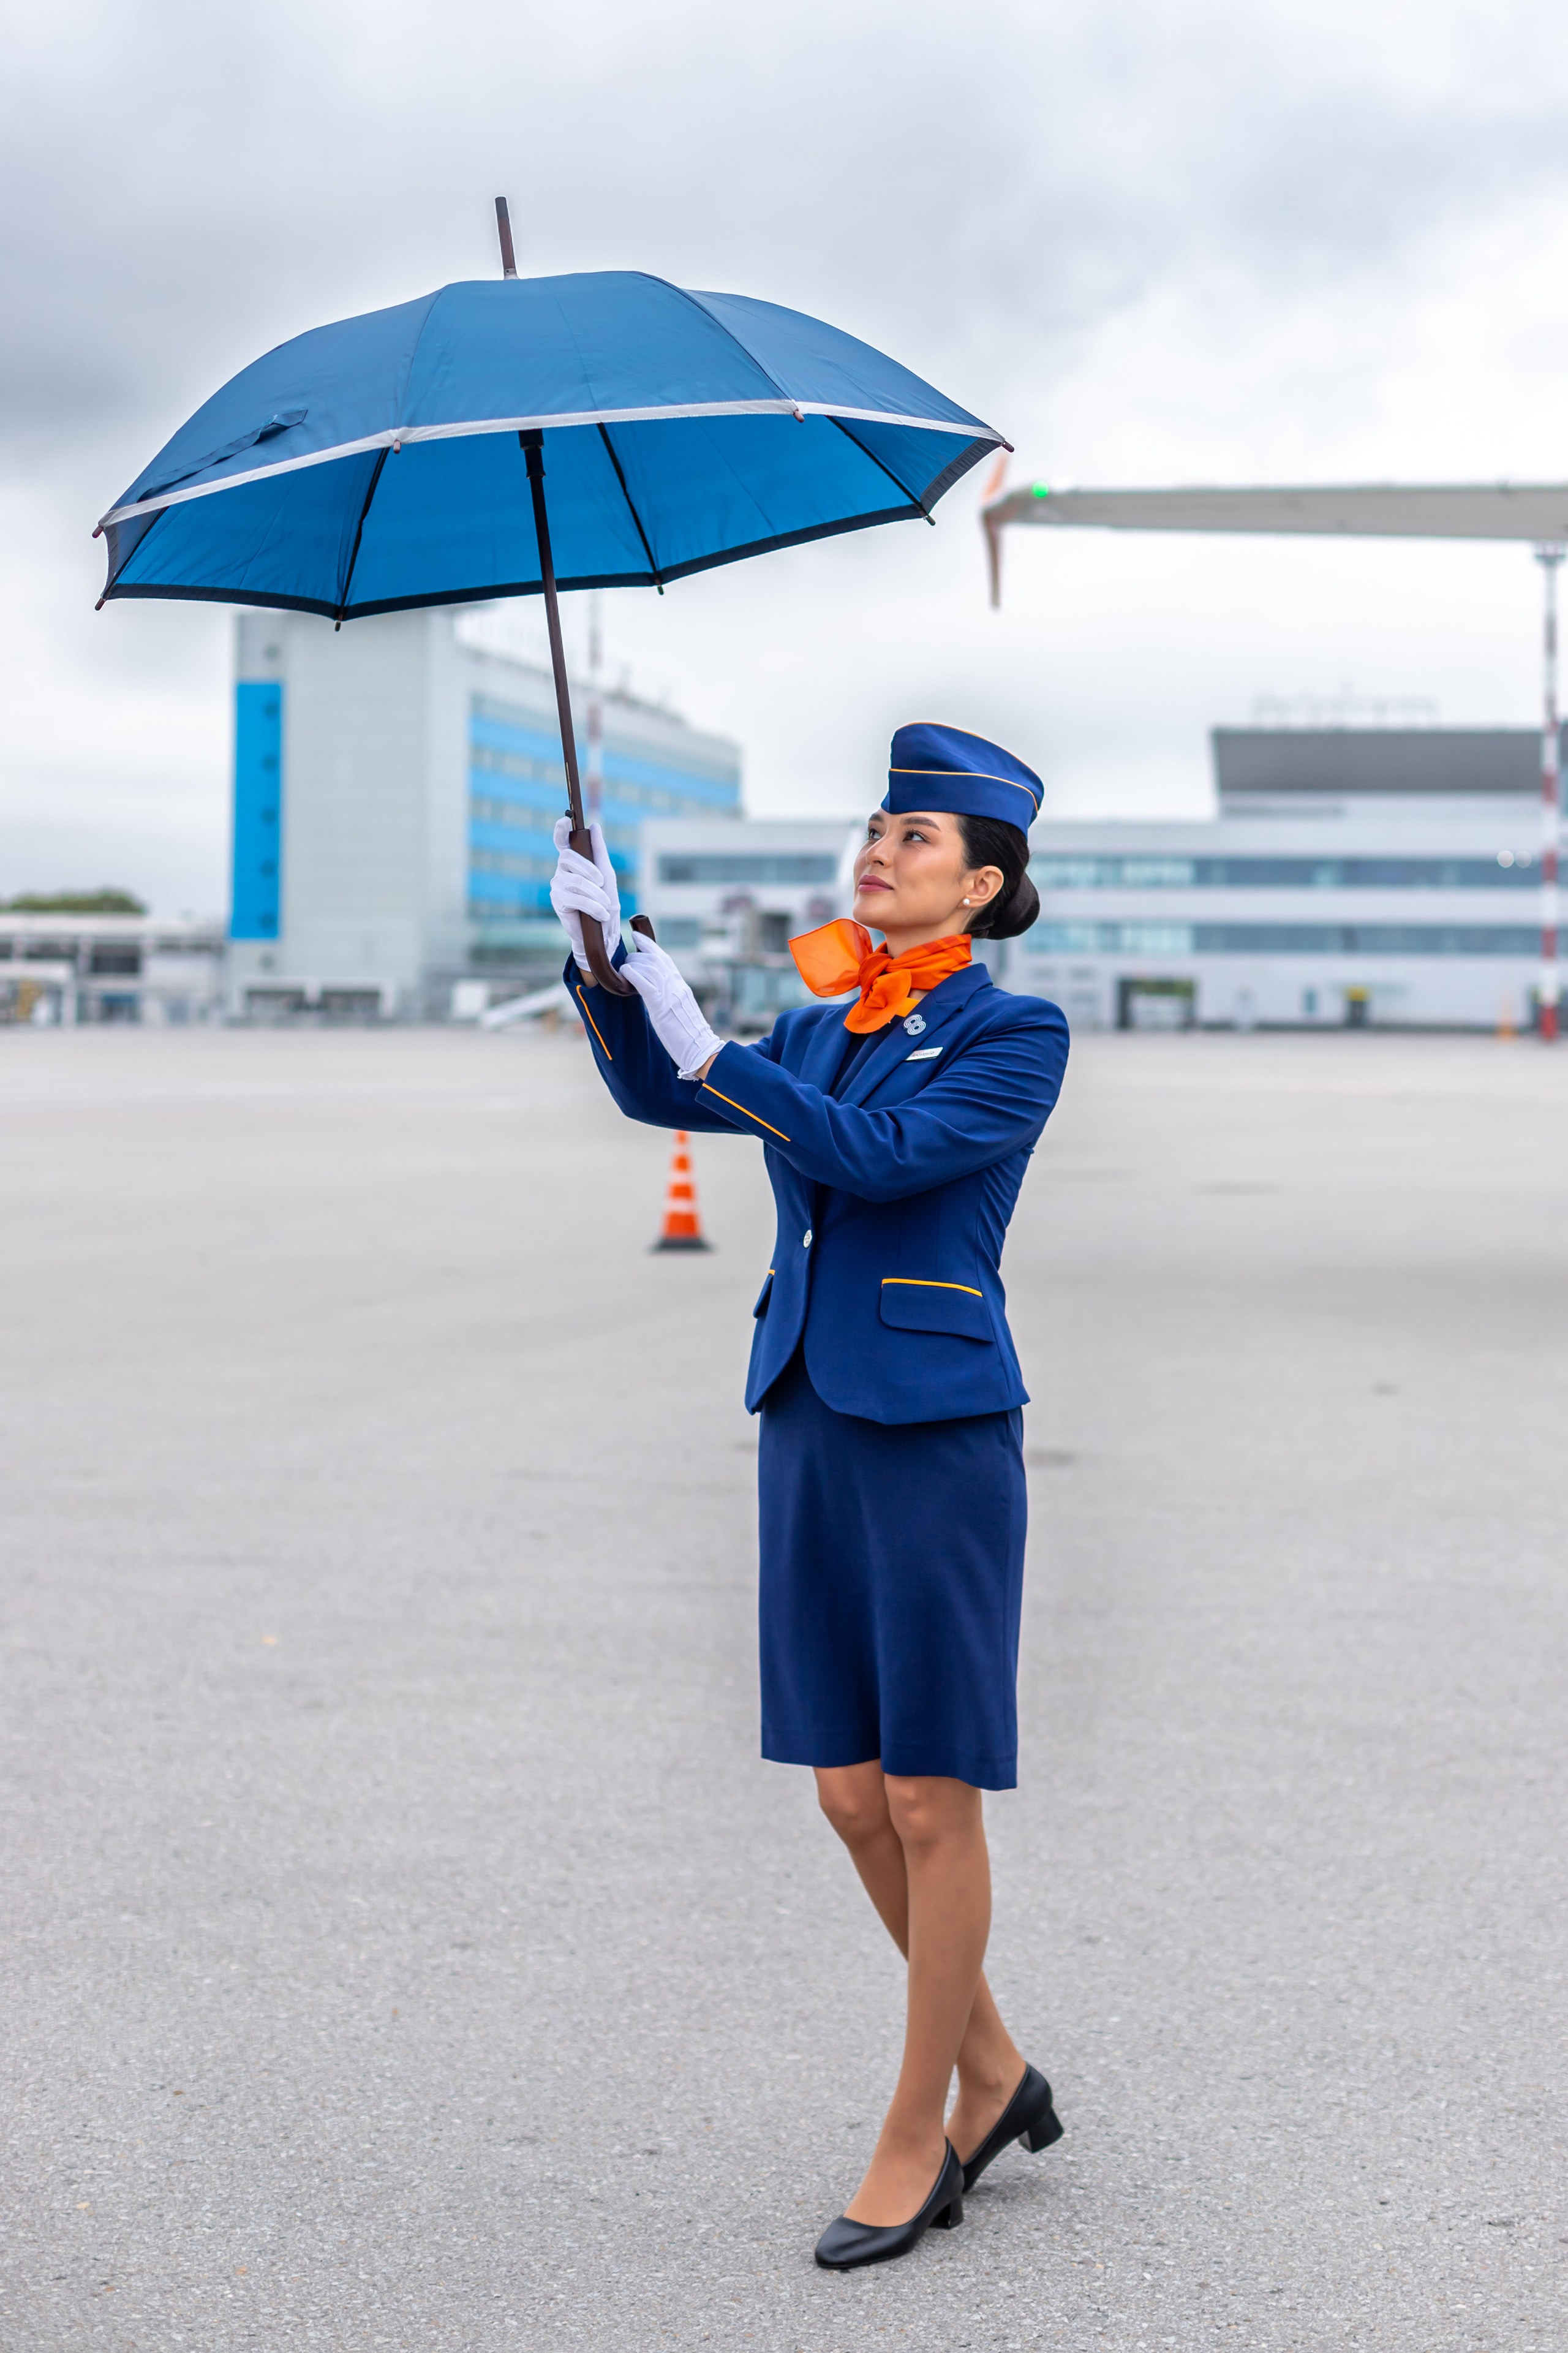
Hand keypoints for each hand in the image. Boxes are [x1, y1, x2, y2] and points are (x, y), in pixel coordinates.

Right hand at [549, 817, 622, 971]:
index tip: (564, 821)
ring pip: (574, 881)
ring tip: (605, 906)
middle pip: (568, 858)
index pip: (561, 841)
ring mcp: (557, 885)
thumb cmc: (605, 901)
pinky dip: (592, 906)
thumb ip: (599, 851)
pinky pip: (574, 898)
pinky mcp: (558, 901)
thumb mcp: (607, 874)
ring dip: (595, 894)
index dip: (560, 831)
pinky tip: (600, 914)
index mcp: (573, 861)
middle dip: (588, 868)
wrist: (602, 932)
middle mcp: (562, 870)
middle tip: (602, 882)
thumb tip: (595, 826)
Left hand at [620, 936, 723, 1078]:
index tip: (636, 936)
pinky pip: (645, 984)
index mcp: (680, 984)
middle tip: (625, 963)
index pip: (663, 957)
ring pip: (648, 967)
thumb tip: (652, 988)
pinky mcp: (662, 1006)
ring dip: (631, 965)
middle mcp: (676, 984)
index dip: (648, 944)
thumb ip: (669, 994)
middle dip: (635, 956)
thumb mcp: (680, 1007)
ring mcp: (670, 994)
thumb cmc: (689, 1033)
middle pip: (653, 958)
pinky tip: (625, 974)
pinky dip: (633, 975)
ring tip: (623, 972)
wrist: (701, 1047)